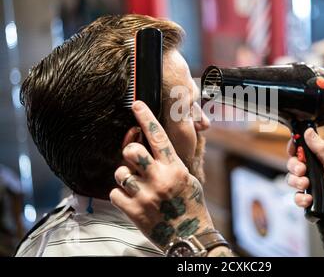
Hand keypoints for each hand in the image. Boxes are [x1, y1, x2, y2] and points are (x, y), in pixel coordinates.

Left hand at [109, 101, 213, 248]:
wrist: (190, 236)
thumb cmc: (191, 205)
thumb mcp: (189, 178)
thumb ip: (173, 161)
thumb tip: (162, 143)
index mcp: (175, 168)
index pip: (158, 137)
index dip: (146, 118)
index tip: (137, 104)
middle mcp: (159, 179)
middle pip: (132, 152)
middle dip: (130, 152)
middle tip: (135, 159)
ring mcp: (145, 195)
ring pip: (120, 172)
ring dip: (125, 176)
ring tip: (136, 185)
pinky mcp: (134, 211)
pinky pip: (114, 193)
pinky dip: (121, 195)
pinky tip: (133, 199)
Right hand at [286, 128, 323, 229]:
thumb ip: (321, 149)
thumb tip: (309, 131)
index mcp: (320, 160)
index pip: (301, 149)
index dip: (294, 148)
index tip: (294, 150)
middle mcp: (313, 171)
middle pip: (293, 164)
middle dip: (295, 166)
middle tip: (302, 170)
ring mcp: (310, 186)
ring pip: (291, 180)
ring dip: (297, 182)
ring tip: (307, 185)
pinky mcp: (308, 200)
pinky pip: (296, 197)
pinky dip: (301, 198)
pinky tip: (309, 200)